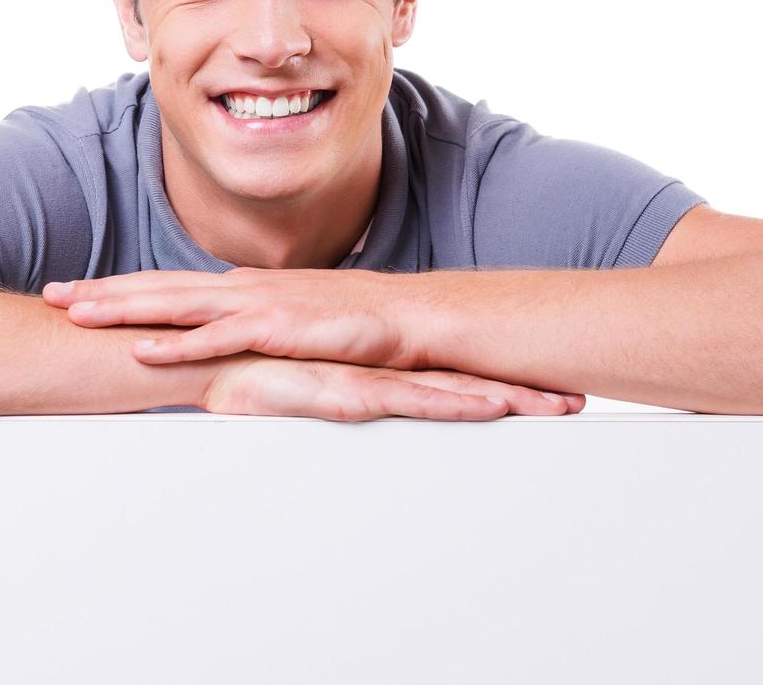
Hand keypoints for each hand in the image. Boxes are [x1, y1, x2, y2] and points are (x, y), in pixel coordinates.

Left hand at [44, 267, 420, 369]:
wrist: (404, 316)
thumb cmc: (350, 322)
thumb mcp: (288, 321)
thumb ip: (250, 327)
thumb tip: (219, 339)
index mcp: (239, 287)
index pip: (166, 284)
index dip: (118, 288)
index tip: (74, 291)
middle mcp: (239, 287)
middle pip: (157, 287)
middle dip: (101, 291)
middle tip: (50, 294)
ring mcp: (255, 304)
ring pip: (175, 305)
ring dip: (123, 309)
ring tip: (76, 314)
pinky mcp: (276, 327)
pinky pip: (216, 338)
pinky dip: (176, 344)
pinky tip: (141, 349)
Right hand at [202, 353, 585, 421]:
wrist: (188, 351)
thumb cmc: (234, 368)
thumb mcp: (288, 386)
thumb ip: (323, 394)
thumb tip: (346, 411)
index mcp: (366, 364)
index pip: (441, 374)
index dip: (492, 379)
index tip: (538, 389)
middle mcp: (373, 366)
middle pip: (461, 379)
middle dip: (521, 390)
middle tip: (575, 399)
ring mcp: (362, 376)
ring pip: (449, 390)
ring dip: (505, 398)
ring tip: (556, 408)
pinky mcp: (340, 390)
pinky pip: (409, 402)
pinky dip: (453, 404)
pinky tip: (490, 409)